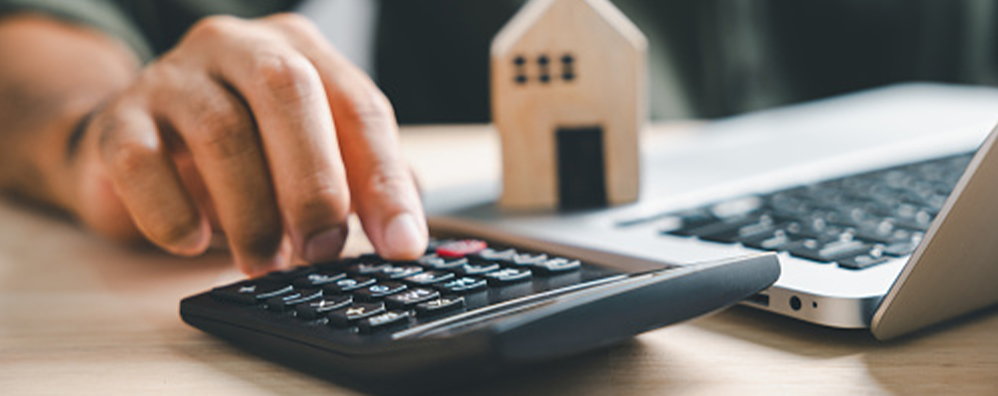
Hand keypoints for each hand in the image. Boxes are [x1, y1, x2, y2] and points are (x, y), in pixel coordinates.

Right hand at [66, 14, 425, 275]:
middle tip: (320, 250)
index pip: (359, 106)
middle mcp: (240, 47)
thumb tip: (405, 234)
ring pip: (220, 130)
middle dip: (314, 182)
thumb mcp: (313, 154)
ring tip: (264, 261)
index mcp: (302, 52)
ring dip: (251, 212)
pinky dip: (172, 213)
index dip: (385, 180)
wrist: (139, 141)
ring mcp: (173, 76)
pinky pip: (140, 162)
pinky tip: (193, 242)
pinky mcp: (117, 120)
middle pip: (288, 91)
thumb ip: (363, 182)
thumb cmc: (245, 149)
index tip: (400, 244)